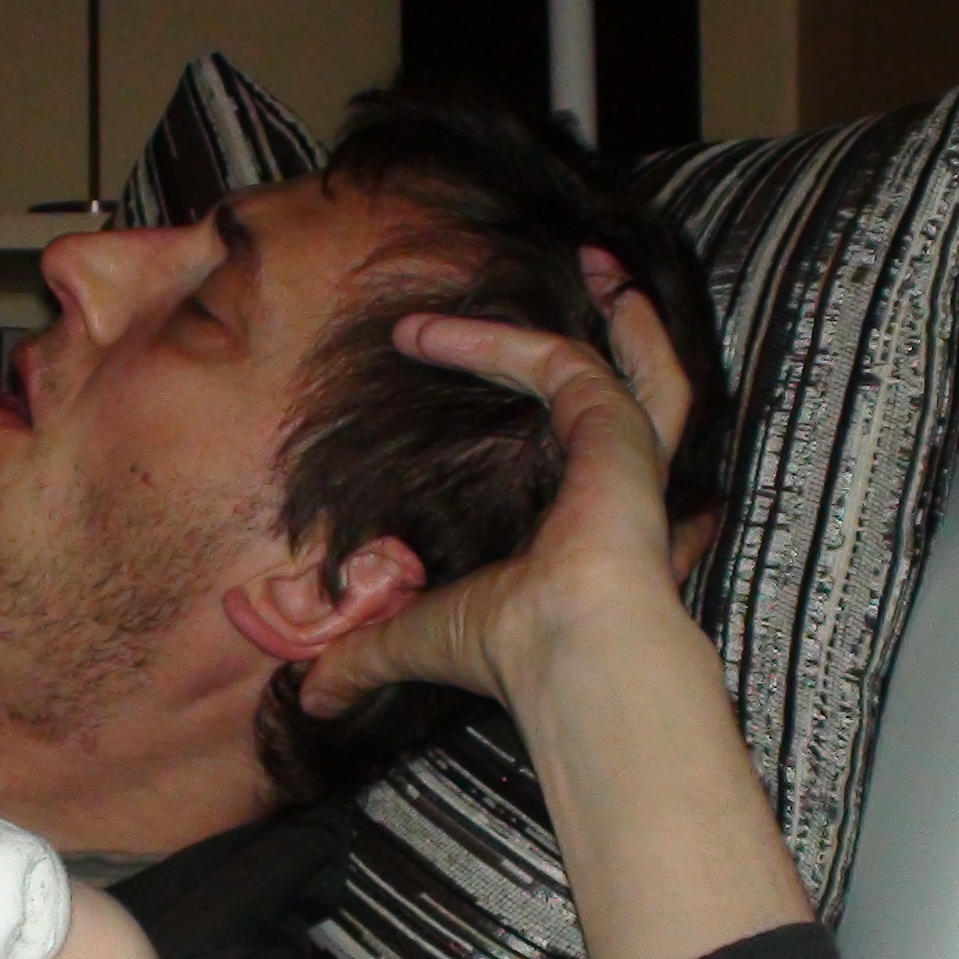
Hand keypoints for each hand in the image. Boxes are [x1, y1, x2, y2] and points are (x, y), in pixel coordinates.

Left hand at [300, 248, 697, 718]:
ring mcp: (638, 460)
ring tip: (590, 259)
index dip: (620, 465)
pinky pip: (564, 361)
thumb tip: (308, 699)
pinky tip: (437, 329)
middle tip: (603, 289)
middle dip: (633, 343)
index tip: (596, 449)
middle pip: (651, 402)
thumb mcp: (420, 639)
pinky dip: (503, 338)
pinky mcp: (618, 429)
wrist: (569, 653)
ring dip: (617, 312)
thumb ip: (366, 657)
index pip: (634, 497)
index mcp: (602, 544)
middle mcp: (633, 499)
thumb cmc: (512, 654)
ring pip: (642, 367)